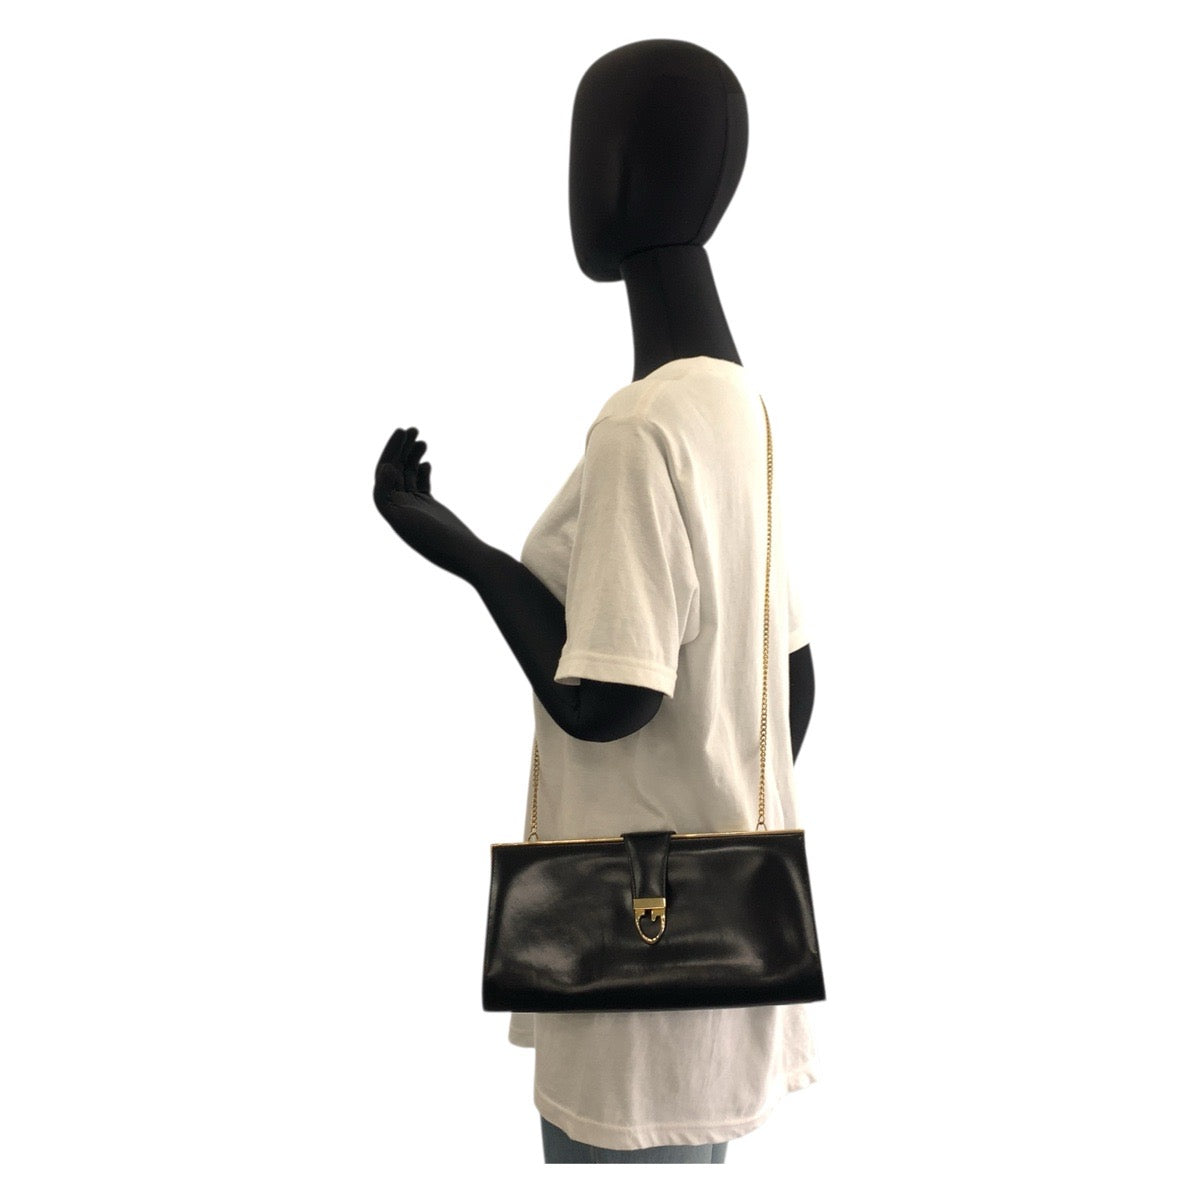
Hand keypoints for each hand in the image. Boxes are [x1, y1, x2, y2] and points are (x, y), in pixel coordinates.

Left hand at [374, 426, 486, 579]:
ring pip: (408, 475)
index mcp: (391, 511)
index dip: (390, 451)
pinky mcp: (428, 508)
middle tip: (410, 428)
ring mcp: (414, 508)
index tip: (401, 433)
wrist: (466, 556)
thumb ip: (393, 494)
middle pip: (394, 471)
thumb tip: (385, 468)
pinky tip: (426, 462)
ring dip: (411, 456)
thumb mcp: (411, 517)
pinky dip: (421, 471)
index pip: (383, 474)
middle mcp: (399, 509)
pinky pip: (419, 484)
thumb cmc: (440, 541)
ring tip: (420, 438)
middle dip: (400, 449)